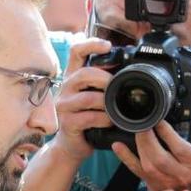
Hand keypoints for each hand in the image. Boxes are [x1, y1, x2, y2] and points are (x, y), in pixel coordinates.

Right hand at [53, 37, 115, 162]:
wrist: (71, 146)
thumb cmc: (85, 119)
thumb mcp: (92, 96)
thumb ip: (102, 83)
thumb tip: (126, 69)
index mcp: (73, 76)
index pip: (76, 51)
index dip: (91, 44)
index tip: (108, 46)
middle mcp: (65, 87)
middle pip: (84, 74)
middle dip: (105, 79)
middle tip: (117, 87)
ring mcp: (64, 106)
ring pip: (88, 97)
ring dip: (107, 103)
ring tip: (115, 109)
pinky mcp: (68, 123)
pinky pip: (89, 117)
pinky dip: (104, 120)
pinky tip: (110, 122)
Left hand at [113, 101, 190, 190]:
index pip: (179, 148)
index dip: (166, 132)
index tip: (158, 118)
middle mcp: (181, 175)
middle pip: (160, 157)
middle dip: (148, 137)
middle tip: (143, 121)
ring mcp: (165, 182)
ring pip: (148, 164)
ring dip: (139, 144)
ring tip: (135, 128)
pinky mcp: (153, 184)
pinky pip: (136, 171)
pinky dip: (125, 158)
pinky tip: (118, 145)